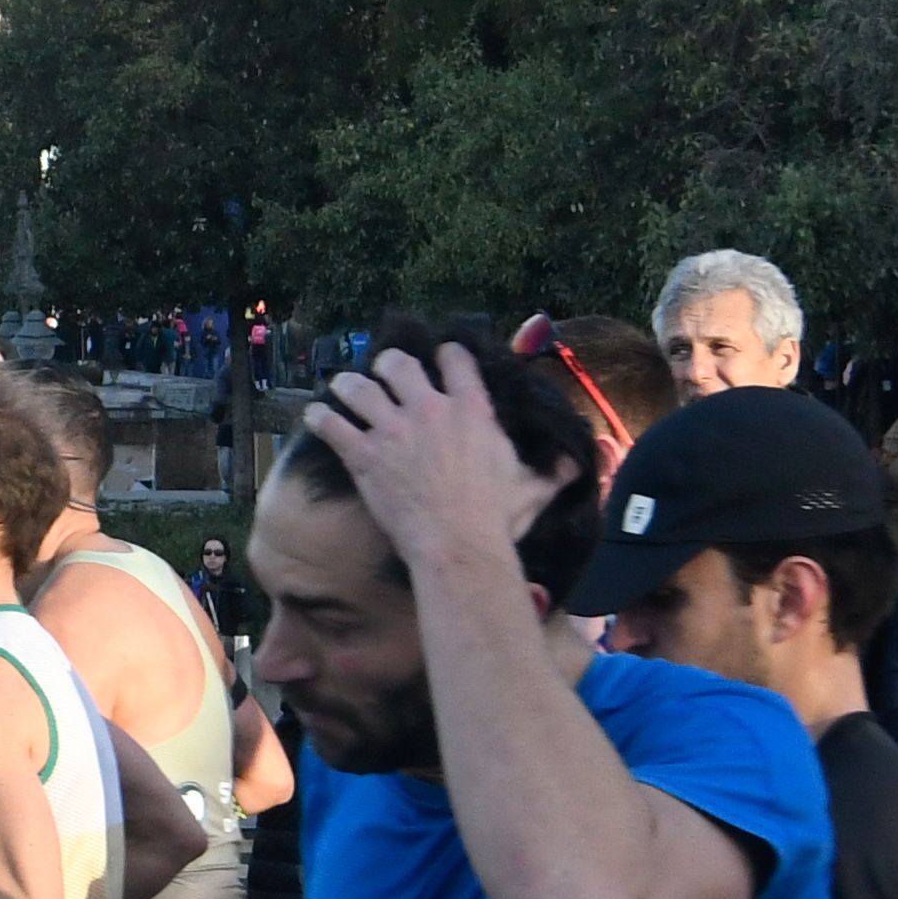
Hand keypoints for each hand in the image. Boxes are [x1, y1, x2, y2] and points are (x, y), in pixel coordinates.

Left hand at [298, 348, 553, 579]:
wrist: (458, 545)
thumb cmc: (497, 519)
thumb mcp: (533, 488)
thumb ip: (554, 470)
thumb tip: (582, 461)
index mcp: (471, 410)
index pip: (456, 360)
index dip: (446, 353)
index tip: (441, 354)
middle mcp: (429, 409)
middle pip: (398, 364)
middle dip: (387, 364)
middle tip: (384, 371)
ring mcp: (392, 430)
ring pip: (357, 387)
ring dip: (347, 385)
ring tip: (342, 388)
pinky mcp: (363, 455)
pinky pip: (331, 425)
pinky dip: (320, 419)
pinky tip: (315, 417)